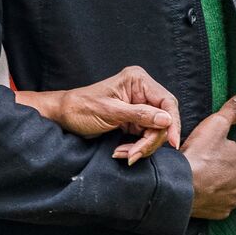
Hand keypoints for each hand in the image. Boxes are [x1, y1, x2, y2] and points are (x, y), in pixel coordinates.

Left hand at [17, 65, 181, 164]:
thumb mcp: (110, 112)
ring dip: (142, 147)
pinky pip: (145, 136)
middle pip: (163, 119)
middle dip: (150, 140)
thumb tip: (167, 119)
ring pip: (155, 131)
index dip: (172, 122)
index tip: (172, 142)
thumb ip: (140, 115)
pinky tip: (122, 152)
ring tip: (123, 154)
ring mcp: (139, 106)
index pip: (166, 101)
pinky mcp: (134, 120)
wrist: (63, 116)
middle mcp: (141, 90)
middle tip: (134, 154)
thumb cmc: (81, 108)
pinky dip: (136, 148)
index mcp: (137, 80)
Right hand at [183, 94, 235, 220]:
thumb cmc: (198, 154)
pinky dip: (215, 196)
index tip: (224, 146)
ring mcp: (234, 200)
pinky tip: (203, 188)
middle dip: (231, 166)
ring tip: (206, 173)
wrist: (179, 186)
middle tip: (212, 159)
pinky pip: (222, 203)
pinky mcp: (222, 213)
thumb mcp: (215, 124)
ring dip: (223, 182)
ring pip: (233, 188)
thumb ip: (232, 111)